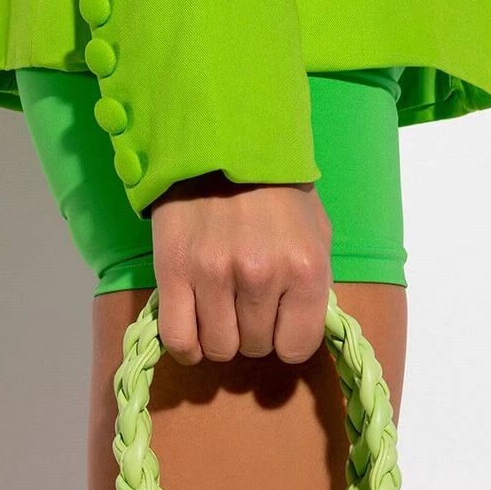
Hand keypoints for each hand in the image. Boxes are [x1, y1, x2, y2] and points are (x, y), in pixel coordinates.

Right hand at [147, 170, 332, 365]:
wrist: (220, 141)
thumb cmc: (276, 189)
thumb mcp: (317, 232)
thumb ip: (314, 285)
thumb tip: (301, 327)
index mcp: (305, 268)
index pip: (296, 348)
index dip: (286, 338)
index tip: (277, 320)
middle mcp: (262, 275)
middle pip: (254, 347)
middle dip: (252, 332)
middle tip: (246, 302)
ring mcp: (214, 275)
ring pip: (217, 347)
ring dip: (219, 336)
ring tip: (220, 309)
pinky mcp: (174, 272)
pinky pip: (178, 339)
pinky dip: (186, 346)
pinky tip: (193, 328)